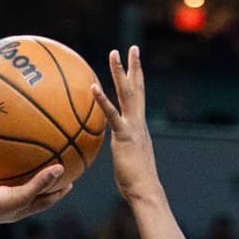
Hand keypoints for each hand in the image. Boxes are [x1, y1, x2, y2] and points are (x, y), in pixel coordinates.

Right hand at [0, 162, 71, 230]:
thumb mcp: (20, 196)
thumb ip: (39, 183)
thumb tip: (61, 168)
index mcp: (19, 205)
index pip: (45, 197)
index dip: (58, 189)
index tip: (71, 178)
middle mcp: (5, 197)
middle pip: (26, 182)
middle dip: (37, 171)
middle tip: (51, 156)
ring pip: (2, 171)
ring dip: (8, 160)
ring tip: (17, 141)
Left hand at [91, 46, 164, 204]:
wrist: (145, 190)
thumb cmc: (135, 182)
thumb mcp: (126, 161)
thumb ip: (120, 150)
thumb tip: (115, 151)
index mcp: (139, 127)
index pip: (138, 98)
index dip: (137, 80)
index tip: (135, 64)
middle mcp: (138, 123)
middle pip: (136, 89)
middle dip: (133, 67)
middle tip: (131, 48)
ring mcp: (133, 127)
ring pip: (126, 94)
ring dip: (119, 72)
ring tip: (114, 53)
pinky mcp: (124, 136)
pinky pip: (111, 115)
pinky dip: (102, 100)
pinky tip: (93, 87)